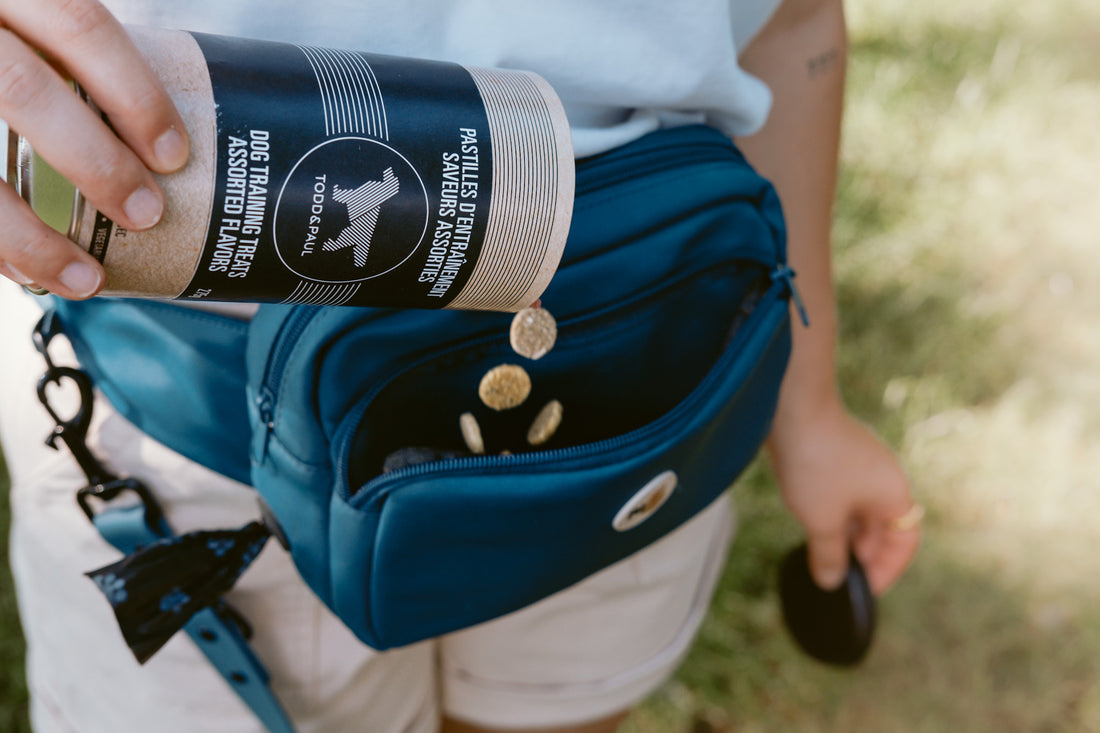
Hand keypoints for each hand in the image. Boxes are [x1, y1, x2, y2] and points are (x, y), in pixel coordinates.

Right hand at [0, 0, 188, 296]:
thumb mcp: (22, 12)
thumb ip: (58, 46)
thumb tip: (145, 129)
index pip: (78, 24)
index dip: (134, 93)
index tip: (174, 154)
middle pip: (25, 87)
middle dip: (95, 161)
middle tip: (146, 213)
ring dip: (30, 237)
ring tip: (86, 279)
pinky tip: (22, 272)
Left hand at [767, 397, 919, 594]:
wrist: (792, 407)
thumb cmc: (816, 464)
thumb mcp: (821, 520)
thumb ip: (830, 556)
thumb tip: (832, 582)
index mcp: (896, 494)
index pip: (906, 542)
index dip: (887, 570)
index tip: (864, 590)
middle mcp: (886, 478)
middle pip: (883, 528)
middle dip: (863, 556)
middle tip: (837, 579)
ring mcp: (862, 465)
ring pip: (860, 512)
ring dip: (844, 536)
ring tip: (821, 557)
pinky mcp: (838, 456)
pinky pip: (843, 495)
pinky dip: (832, 515)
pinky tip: (810, 526)